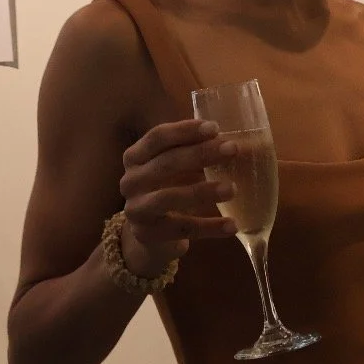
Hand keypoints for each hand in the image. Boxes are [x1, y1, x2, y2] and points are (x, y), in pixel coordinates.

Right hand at [118, 119, 236, 276]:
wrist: (151, 234)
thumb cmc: (169, 187)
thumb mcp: (175, 166)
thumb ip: (194, 149)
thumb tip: (231, 138)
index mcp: (136, 157)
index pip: (157, 137)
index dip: (184, 130)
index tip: (215, 127)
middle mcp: (130, 181)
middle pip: (166, 164)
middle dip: (201, 154)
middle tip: (233, 149)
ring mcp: (137, 209)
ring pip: (168, 197)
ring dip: (203, 192)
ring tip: (232, 189)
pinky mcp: (148, 235)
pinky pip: (182, 229)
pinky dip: (209, 227)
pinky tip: (232, 225)